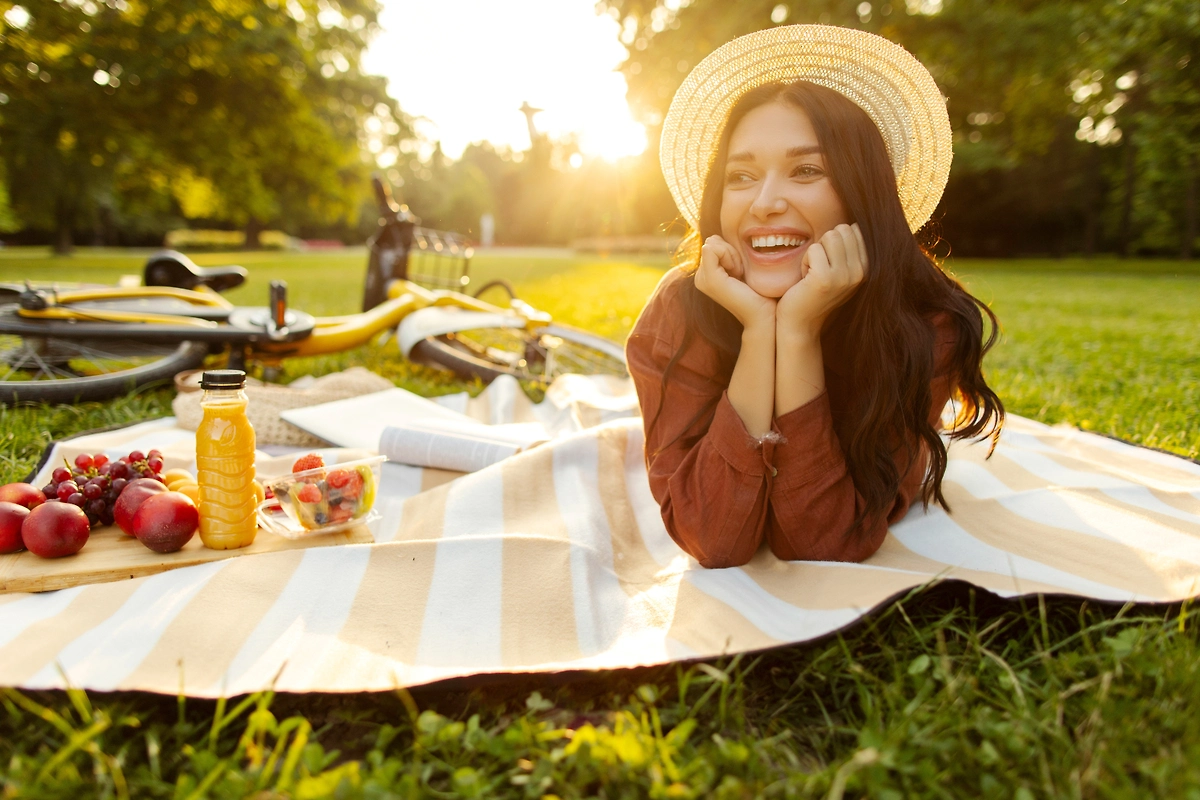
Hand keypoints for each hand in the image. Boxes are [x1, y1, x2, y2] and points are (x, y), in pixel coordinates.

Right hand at [694, 235, 775, 327]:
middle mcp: (699, 277)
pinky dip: (730, 256)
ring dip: (732, 255)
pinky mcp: (709, 279)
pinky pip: (713, 249)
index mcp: (706, 274)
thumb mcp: (740, 266)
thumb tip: (713, 238)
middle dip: (731, 252)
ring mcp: (701, 279)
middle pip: (713, 242)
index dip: (731, 250)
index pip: (714, 242)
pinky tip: (737, 274)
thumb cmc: (758, 292)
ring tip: (740, 276)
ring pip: (713, 245)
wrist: (764, 315)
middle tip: (741, 273)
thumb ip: (727, 252)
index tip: (741, 270)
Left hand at [777, 223, 866, 339]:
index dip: (833, 243)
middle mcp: (860, 273)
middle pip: (841, 230)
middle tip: (818, 269)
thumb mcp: (838, 271)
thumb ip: (847, 250)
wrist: (800, 323)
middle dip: (824, 245)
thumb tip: (852, 224)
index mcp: (866, 268)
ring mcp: (844, 276)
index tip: (829, 265)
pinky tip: (805, 280)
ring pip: (829, 237)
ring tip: (813, 273)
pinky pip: (814, 249)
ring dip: (814, 253)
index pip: (853, 229)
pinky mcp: (825, 279)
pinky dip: (804, 261)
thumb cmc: (813, 292)